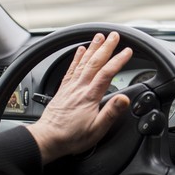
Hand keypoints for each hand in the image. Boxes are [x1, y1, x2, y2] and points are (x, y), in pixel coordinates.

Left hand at [26, 31, 132, 163]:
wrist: (47, 139)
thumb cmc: (71, 137)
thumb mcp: (96, 130)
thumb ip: (111, 113)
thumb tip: (124, 99)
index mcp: (90, 97)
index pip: (107, 73)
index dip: (118, 60)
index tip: (127, 51)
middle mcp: (80, 88)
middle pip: (95, 62)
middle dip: (106, 47)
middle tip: (114, 35)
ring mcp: (71, 87)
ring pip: (83, 62)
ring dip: (93, 48)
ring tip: (99, 36)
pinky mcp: (64, 89)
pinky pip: (71, 68)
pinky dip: (77, 57)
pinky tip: (80, 50)